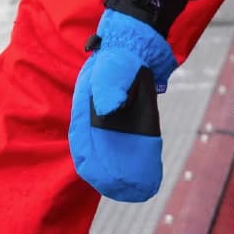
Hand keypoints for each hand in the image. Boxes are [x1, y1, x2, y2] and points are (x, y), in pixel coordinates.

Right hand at [68, 10, 177, 201]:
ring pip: (117, 147)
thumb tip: (111, 110)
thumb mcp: (112, 71)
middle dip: (109, 170)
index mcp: (87, 110)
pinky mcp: (133, 116)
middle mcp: (99, 117)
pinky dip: (139, 154)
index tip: (96, 177)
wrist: (140, 44)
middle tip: (123, 189)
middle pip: (101, 149)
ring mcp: (116, 117)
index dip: (89, 161)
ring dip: (125, 165)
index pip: (83, 141)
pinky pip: (134, 139)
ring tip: (138, 186)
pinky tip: (150, 168)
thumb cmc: (120, 58)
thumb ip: (109, 88)